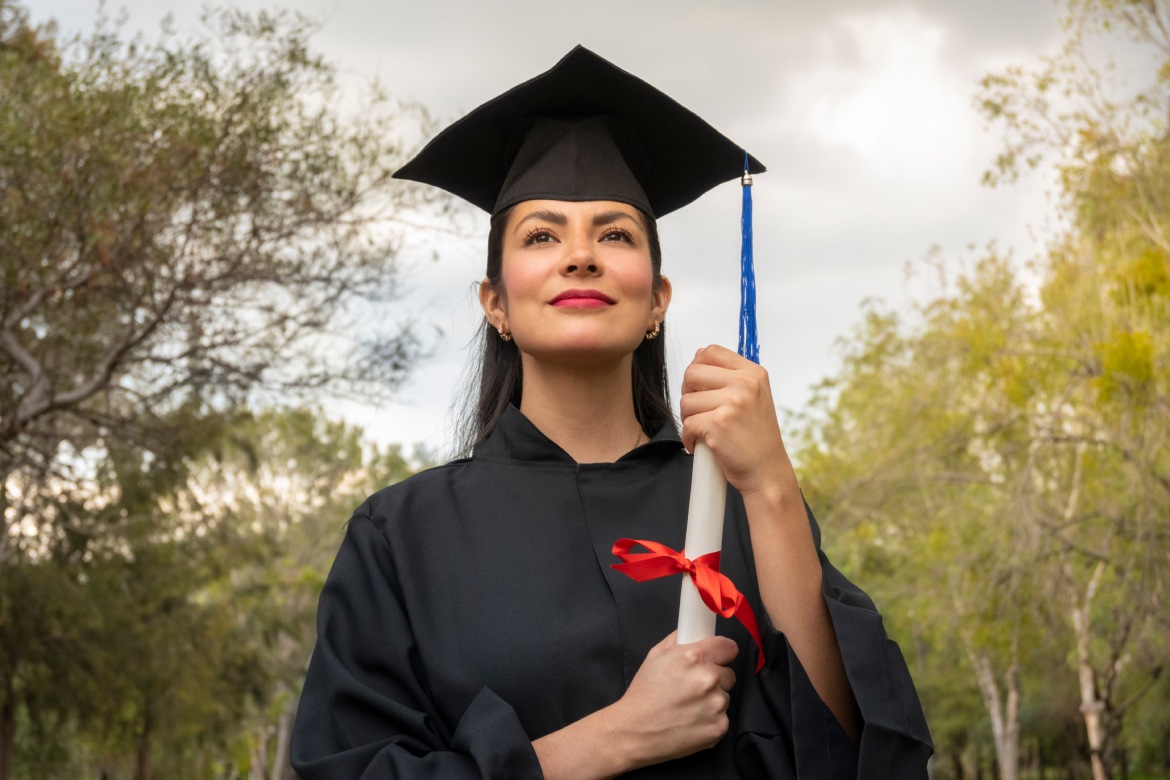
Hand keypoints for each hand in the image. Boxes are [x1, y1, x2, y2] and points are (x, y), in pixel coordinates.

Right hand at [606, 632, 737, 768]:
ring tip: (688, 706)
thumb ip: (679, 640)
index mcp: (693, 657)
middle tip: (693, 687)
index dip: (722, 653)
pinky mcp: (719, 726)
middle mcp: (708, 679)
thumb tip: (693, 631)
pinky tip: (692, 720)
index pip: (729, 648)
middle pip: (728, 673)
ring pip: (725, 696)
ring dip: (712, 699)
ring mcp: (716, 704)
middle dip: (715, 678)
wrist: (635, 731)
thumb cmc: (643, 694)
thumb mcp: (655, 656)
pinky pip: (723, 717)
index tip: (717, 658)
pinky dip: (711, 719)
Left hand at [679, 344, 797, 498]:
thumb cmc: (756, 438)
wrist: (767, 472)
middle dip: (688, 393)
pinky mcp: (718, 424)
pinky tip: (700, 444)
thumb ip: (729, 376)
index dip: (698, 367)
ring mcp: (732, 403)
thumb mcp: (754, 397)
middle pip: (692, 373)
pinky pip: (686, 424)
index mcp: (753, 373)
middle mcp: (745, 384)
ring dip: (689, 419)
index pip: (711, 351)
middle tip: (699, 411)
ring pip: (686, 401)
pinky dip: (688, 438)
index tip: (700, 386)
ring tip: (704, 430)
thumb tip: (698, 355)